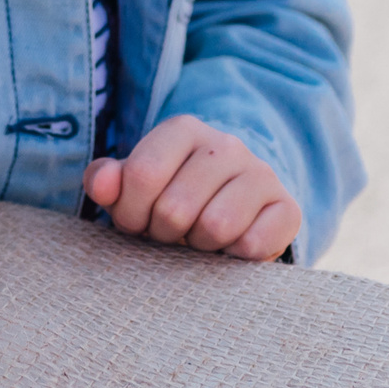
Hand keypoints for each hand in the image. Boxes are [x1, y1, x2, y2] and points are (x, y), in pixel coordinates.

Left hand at [85, 116, 301, 261]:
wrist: (232, 204)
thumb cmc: (171, 195)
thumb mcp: (135, 186)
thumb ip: (107, 180)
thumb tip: (100, 185)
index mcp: (183, 130)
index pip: (142, 174)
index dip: (131, 213)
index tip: (137, 223)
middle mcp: (226, 144)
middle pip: (175, 207)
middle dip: (163, 234)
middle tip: (170, 233)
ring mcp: (261, 173)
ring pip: (216, 226)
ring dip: (199, 247)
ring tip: (198, 238)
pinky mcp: (287, 208)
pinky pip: (253, 245)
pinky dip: (233, 258)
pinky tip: (228, 247)